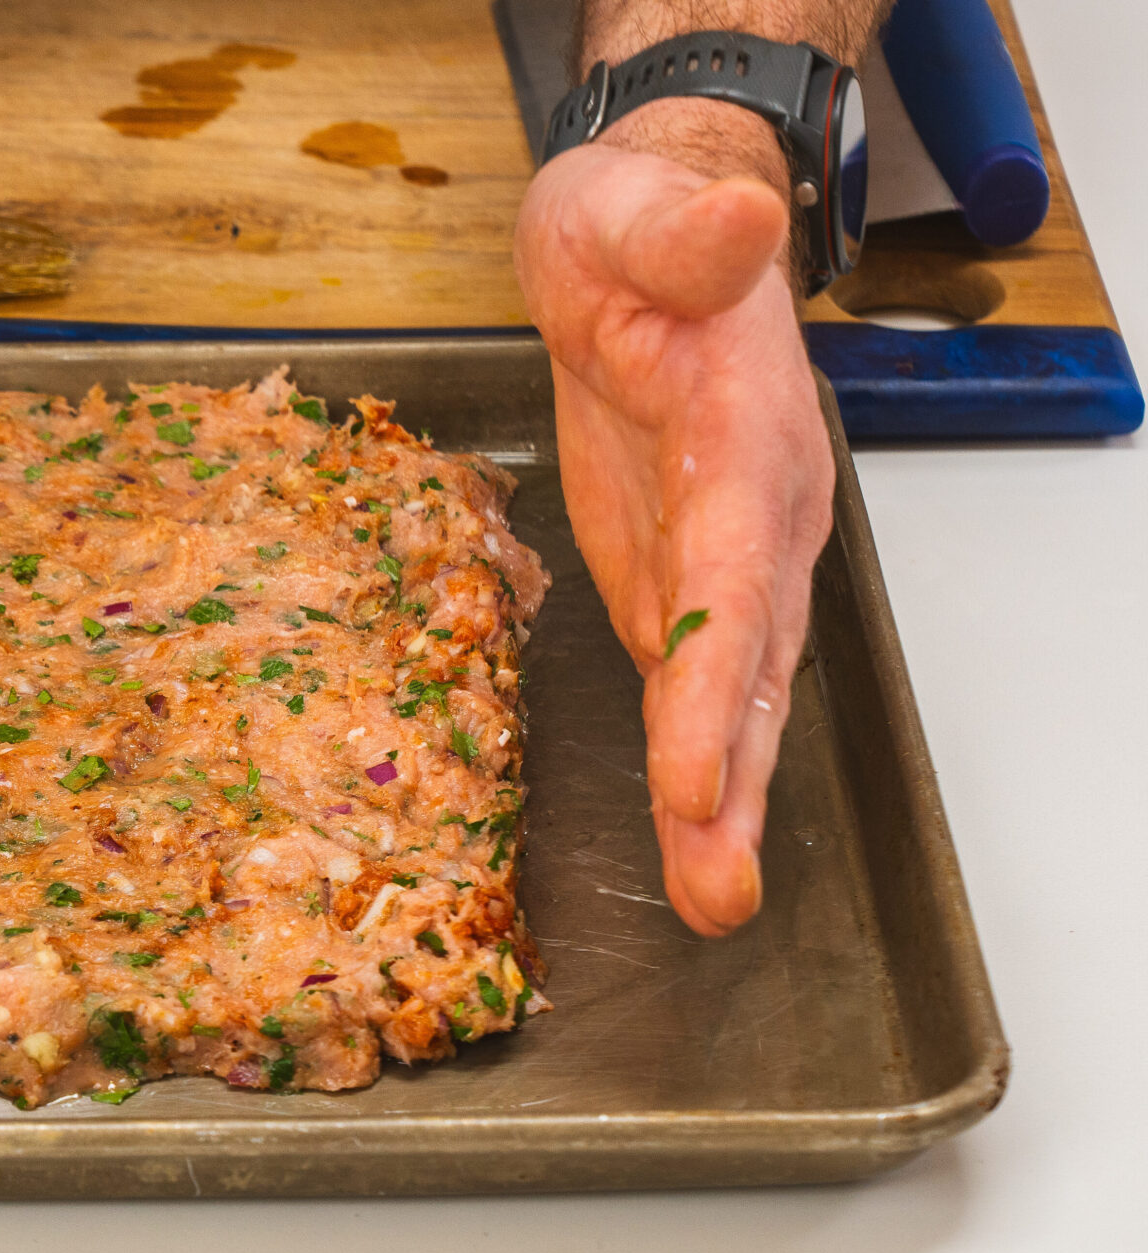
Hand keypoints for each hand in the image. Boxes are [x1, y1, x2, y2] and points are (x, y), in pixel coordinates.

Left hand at [514, 139, 834, 935]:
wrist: (644, 235)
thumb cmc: (632, 228)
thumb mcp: (634, 213)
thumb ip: (684, 233)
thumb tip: (735, 215)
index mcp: (744, 433)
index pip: (730, 567)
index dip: (713, 671)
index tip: (688, 772)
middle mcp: (756, 511)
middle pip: (751, 658)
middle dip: (730, 779)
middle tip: (716, 893)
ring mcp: (725, 553)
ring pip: (731, 691)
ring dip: (717, 800)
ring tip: (710, 903)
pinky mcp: (678, 576)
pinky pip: (688, 684)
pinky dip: (685, 769)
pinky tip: (680, 849)